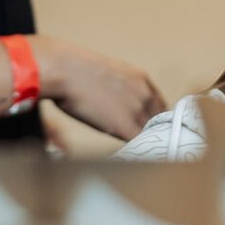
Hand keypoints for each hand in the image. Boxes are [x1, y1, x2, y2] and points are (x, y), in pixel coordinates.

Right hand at [35, 38, 165, 141]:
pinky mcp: (126, 127)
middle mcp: (145, 95)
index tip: (147, 127)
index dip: (153, 119)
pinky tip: (126, 154)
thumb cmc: (75, 70)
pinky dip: (134, 151)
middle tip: (141, 142)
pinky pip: (138, 145)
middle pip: (158, 122)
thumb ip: (121, 89)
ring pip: (149, 135)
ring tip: (132, 150)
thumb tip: (117, 104)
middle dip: (150, 132)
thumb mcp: (109, 74)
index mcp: (142, 79)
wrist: (65, 70)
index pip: (159, 106)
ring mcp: (137, 111)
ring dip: (142, 142)